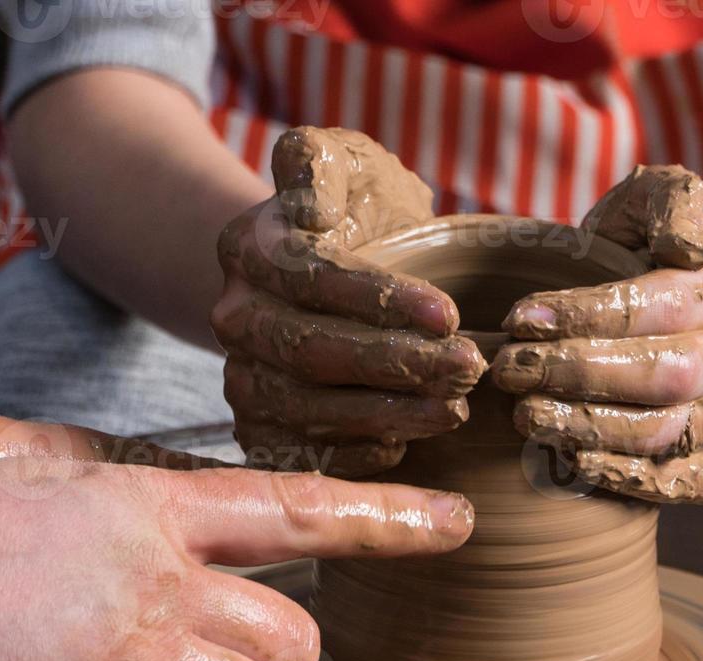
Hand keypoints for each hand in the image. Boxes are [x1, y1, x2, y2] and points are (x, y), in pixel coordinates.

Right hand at [212, 126, 486, 477]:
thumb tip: (308, 206)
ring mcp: (242, 377)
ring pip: (308, 409)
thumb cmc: (353, 207)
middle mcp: (234, 317)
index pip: (313, 279)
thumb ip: (318, 161)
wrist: (327, 267)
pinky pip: (300, 455)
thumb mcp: (343, 161)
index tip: (449, 315)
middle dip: (396, 364)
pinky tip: (405, 446)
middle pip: (311, 351)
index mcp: (249, 247)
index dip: (381, 301)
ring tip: (454, 408)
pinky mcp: (260, 428)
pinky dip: (353, 456)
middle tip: (468, 369)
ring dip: (387, 415)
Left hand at [487, 166, 702, 502]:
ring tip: (526, 415)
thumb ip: (672, 202)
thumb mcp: (657, 203)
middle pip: (666, 376)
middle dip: (579, 375)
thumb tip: (689, 240)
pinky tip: (569, 460)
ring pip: (667, 433)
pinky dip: (626, 478)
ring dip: (589, 428)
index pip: (658, 306)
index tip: (518, 318)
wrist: (698, 309)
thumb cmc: (652, 252)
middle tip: (511, 371)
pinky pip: (682, 483)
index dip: (585, 315)